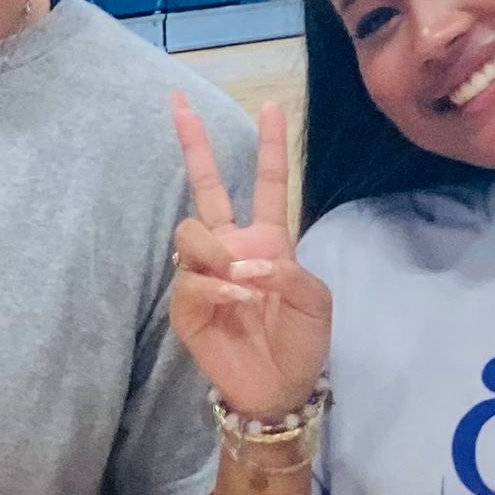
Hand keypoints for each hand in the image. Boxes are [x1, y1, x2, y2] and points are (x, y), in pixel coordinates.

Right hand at [170, 96, 330, 421]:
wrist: (279, 388)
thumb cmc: (301, 342)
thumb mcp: (315, 301)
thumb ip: (290, 272)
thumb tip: (250, 263)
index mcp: (268, 241)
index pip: (266, 183)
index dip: (270, 146)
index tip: (271, 107)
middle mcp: (232, 249)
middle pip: (206, 188)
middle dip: (194, 145)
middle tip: (179, 105)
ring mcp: (206, 275)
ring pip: (190, 232)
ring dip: (216, 250)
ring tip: (239, 280)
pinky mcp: (187, 307)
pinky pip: (191, 281)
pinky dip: (215, 288)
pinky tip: (236, 302)